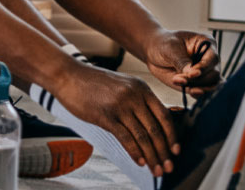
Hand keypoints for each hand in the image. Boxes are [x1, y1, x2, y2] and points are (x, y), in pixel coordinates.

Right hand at [50, 62, 177, 176]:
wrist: (69, 75)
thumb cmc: (95, 83)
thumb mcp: (124, 85)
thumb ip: (141, 100)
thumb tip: (161, 119)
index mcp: (142, 89)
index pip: (165, 116)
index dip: (172, 136)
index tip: (175, 151)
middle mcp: (135, 96)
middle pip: (156, 129)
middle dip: (164, 151)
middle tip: (168, 167)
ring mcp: (120, 105)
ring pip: (142, 136)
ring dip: (151, 156)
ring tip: (155, 169)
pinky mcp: (105, 115)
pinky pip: (125, 137)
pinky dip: (134, 152)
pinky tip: (139, 162)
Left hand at [143, 30, 220, 97]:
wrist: (153, 52)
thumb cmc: (164, 44)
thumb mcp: (170, 49)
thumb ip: (182, 61)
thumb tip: (193, 74)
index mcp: (207, 44)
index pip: (212, 59)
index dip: (203, 68)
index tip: (191, 75)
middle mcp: (209, 59)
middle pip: (214, 74)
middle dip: (198, 80)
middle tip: (180, 80)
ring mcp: (205, 72)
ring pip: (211, 85)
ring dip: (199, 89)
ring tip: (184, 86)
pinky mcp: (198, 83)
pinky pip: (203, 92)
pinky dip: (197, 94)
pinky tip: (189, 92)